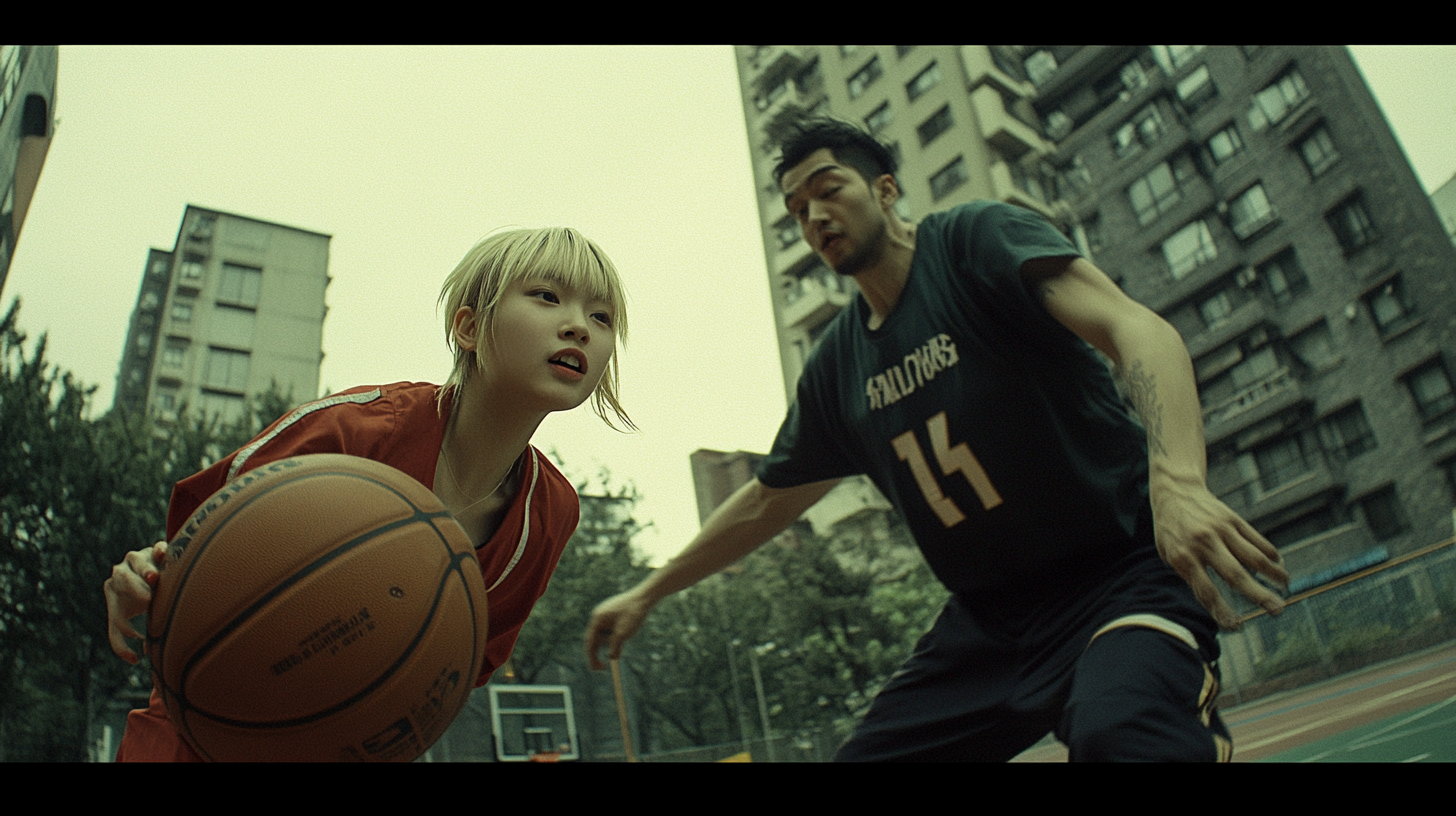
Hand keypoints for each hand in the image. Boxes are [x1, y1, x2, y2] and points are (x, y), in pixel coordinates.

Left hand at [104, 542, 168, 663]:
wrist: (150, 572)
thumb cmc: (136, 600)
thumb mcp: (122, 617)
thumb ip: (120, 639)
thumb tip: (133, 660)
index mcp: (112, 590)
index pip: (116, 610)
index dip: (124, 625)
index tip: (140, 637)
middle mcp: (122, 571)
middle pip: (122, 577)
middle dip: (134, 588)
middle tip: (148, 600)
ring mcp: (140, 558)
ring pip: (137, 560)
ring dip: (145, 569)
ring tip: (155, 579)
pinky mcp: (156, 549)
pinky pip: (157, 547)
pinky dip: (160, 551)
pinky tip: (165, 557)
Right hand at [584, 589, 653, 670]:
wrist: (644, 597)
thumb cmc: (633, 614)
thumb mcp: (623, 634)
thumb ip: (615, 647)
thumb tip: (612, 658)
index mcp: (597, 619)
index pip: (590, 642)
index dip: (591, 657)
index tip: (596, 669)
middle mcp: (598, 616)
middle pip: (594, 639)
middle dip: (597, 654)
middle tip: (603, 667)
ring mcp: (604, 614)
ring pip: (603, 635)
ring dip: (608, 645)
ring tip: (621, 646)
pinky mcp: (612, 614)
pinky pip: (609, 629)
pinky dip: (612, 638)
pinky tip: (623, 638)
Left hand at [1151, 476, 1288, 630]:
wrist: (1174, 490)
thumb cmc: (1171, 530)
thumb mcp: (1168, 553)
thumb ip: (1189, 574)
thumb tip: (1213, 602)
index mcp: (1184, 557)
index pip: (1206, 591)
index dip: (1222, 612)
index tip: (1237, 627)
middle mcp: (1204, 544)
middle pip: (1235, 575)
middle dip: (1258, 596)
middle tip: (1278, 611)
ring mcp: (1220, 530)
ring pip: (1253, 556)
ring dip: (1273, 573)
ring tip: (1285, 586)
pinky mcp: (1232, 519)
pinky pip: (1255, 539)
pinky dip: (1269, 552)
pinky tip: (1278, 563)